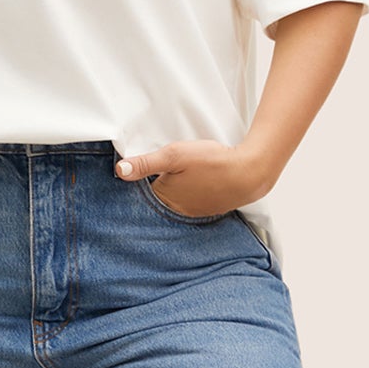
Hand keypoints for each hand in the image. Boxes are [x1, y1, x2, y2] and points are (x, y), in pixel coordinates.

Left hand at [114, 141, 263, 217]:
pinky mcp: (207, 209)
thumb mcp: (174, 155)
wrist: (249, 173)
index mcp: (164, 199)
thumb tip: (119, 170)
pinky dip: (188, 193)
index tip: (134, 171)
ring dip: (172, 190)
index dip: (136, 180)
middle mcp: (177, 211)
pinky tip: (193, 182)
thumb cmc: (212, 162)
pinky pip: (189, 202)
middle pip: (156, 199)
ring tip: (176, 176)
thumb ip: (145, 163)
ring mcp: (193, 212)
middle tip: (156, 171)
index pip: (139, 193)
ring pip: (173, 201)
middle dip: (153, 186)